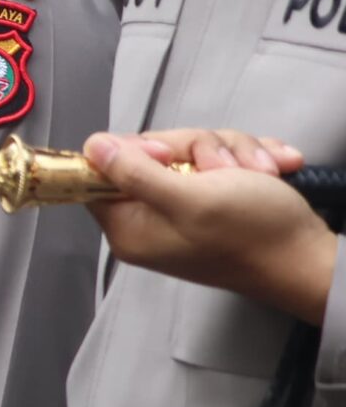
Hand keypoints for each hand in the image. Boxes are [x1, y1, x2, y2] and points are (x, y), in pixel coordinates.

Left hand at [83, 128, 337, 324]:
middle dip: (201, 150)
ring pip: (195, 151)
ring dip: (235, 153)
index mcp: (131, 226)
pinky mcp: (218, 200)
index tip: (167, 158)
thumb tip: (92, 147)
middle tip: (227, 169)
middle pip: (153, 153)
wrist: (314, 259)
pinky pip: (224, 159)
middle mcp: (153, 218)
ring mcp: (187, 209)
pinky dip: (252, 159)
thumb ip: (134, 173)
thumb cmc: (253, 232)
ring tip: (262, 173)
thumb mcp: (188, 198)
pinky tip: (278, 167)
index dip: (135, 153)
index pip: (102, 171)